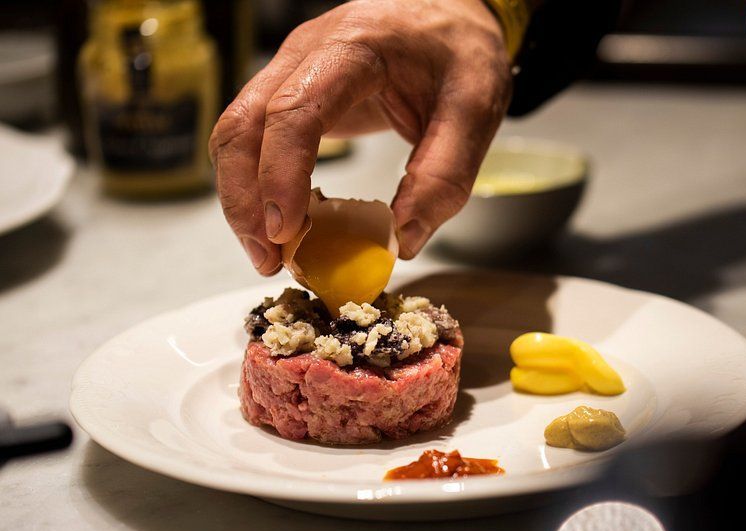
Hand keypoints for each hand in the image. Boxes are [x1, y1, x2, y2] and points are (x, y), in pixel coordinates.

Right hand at [210, 0, 511, 273]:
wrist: (452, 14)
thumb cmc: (461, 52)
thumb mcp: (476, 109)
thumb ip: (444, 174)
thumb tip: (402, 241)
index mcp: (353, 47)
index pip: (295, 110)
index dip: (282, 174)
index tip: (286, 231)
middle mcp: (307, 53)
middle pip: (244, 124)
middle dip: (246, 199)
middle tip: (269, 259)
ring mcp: (293, 70)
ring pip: (237, 133)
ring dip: (243, 198)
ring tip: (270, 254)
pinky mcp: (293, 93)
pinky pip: (254, 139)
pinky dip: (258, 185)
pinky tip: (282, 225)